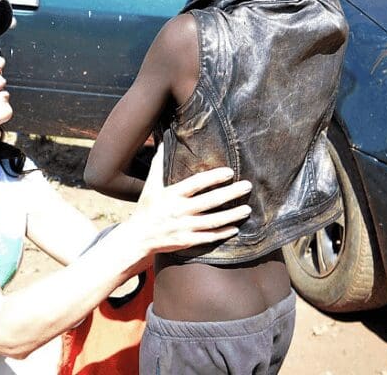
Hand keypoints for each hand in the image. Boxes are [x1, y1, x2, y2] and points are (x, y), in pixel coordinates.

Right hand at [125, 142, 251, 254]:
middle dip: (231, 193)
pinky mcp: (187, 240)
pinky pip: (209, 236)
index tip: (229, 172)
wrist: (138, 236)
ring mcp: (185, 227)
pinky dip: (223, 233)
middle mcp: (180, 210)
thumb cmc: (146, 209)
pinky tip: (235, 228)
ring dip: (233, 215)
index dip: (214, 177)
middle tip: (247, 186)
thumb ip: (158, 165)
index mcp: (172, 195)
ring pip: (214, 221)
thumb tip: (163, 144)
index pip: (196, 183)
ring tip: (248, 208)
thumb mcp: (150, 186)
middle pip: (211, 201)